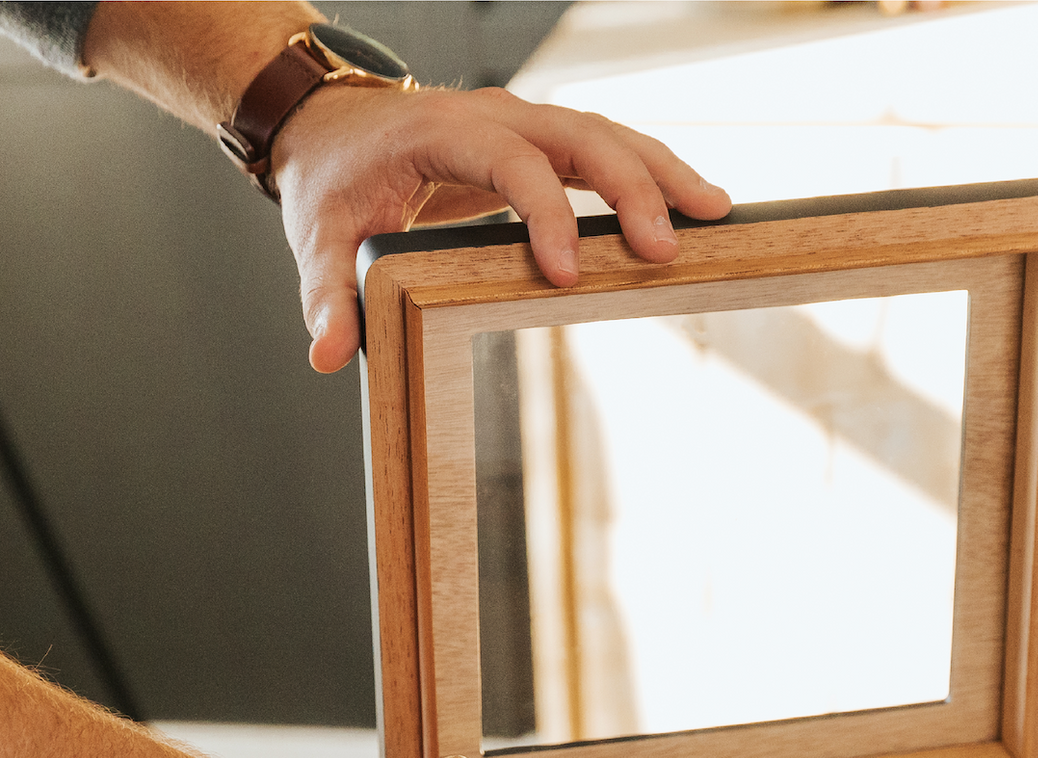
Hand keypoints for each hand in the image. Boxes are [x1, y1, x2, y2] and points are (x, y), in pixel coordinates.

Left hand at [271, 83, 732, 373]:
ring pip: (608, 136)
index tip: (565, 273)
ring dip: (661, 175)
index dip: (543, 211)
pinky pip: (608, 151)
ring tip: (713, 217)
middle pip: (580, 135)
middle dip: (628, 189)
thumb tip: (330, 357)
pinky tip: (693, 211)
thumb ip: (326, 297)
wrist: (334, 125)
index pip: (508, 159)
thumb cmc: (333, 180)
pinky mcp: (544, 144)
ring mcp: (526, 124)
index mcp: (440, 131)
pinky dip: (652, 177)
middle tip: (665, 251)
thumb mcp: (317, 236)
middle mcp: (494, 115)